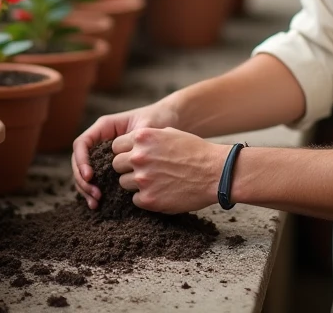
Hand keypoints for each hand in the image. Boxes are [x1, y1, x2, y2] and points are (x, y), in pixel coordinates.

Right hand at [72, 102, 179, 207]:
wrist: (167, 121)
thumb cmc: (156, 120)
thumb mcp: (146, 127)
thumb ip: (137, 138)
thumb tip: (132, 157)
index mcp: (104, 128)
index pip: (81, 143)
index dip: (81, 160)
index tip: (90, 176)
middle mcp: (99, 141)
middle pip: (78, 161)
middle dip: (83, 180)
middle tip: (96, 195)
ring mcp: (103, 155)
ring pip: (84, 173)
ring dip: (86, 189)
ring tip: (96, 203)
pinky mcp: (109, 167)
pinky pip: (95, 180)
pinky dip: (92, 192)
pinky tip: (98, 204)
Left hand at [111, 127, 227, 213]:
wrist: (216, 173)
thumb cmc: (195, 151)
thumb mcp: (169, 133)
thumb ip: (147, 138)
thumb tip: (130, 145)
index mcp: (142, 137)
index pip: (116, 146)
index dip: (124, 152)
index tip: (134, 157)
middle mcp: (138, 156)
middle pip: (116, 165)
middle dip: (127, 168)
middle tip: (145, 171)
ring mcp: (142, 179)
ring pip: (123, 183)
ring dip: (136, 183)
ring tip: (156, 181)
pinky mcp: (149, 199)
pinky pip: (136, 199)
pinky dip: (146, 198)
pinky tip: (161, 192)